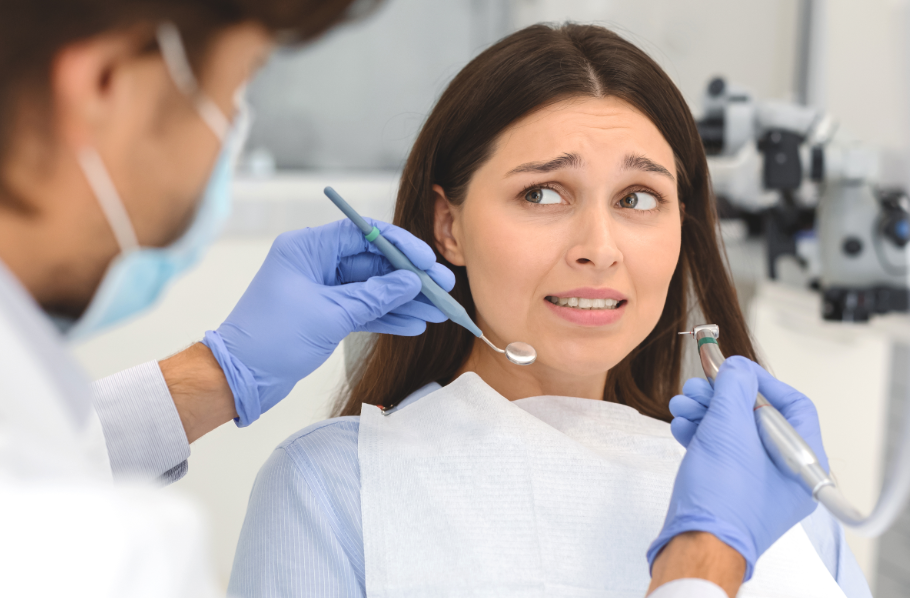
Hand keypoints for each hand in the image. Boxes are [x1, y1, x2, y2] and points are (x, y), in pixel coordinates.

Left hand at [203, 218, 454, 426]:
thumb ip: (374, 296)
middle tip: (442, 288)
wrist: (240, 377)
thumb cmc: (272, 338)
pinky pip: (362, 308)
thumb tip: (412, 282)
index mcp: (307, 249)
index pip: (362, 234)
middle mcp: (314, 263)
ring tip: (436, 311)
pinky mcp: (324, 314)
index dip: (399, 245)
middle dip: (408, 277)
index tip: (427, 261)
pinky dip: (386, 316)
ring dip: (403, 300)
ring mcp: (320, 289)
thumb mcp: (330, 315)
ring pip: (371, 288)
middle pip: (372, 262)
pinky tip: (414, 324)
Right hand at [647, 356, 828, 580]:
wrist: (695, 543)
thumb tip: (738, 368)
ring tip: (681, 404)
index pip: (793, 406)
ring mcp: (756, 482)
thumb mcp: (729, 429)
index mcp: (802, 461)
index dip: (762, 382)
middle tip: (698, 387)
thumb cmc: (722, 498)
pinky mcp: (729, 488)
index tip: (734, 370)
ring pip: (733, 432)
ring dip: (704, 412)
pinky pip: (720, 450)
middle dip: (722, 397)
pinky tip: (681, 425)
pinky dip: (700, 433)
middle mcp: (783, 472)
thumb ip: (735, 388)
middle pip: (756, 416)